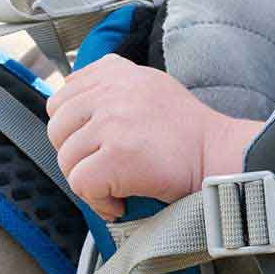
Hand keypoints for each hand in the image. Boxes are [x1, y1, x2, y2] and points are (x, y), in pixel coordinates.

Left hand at [47, 55, 258, 218]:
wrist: (218, 154)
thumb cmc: (189, 132)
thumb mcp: (150, 86)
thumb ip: (112, 87)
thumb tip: (76, 103)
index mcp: (116, 72)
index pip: (62, 97)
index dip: (72, 128)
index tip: (93, 144)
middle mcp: (110, 92)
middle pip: (56, 128)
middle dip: (75, 154)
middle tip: (103, 168)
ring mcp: (112, 122)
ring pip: (66, 159)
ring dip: (87, 180)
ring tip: (116, 185)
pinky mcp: (116, 155)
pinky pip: (81, 184)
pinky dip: (98, 201)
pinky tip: (119, 200)